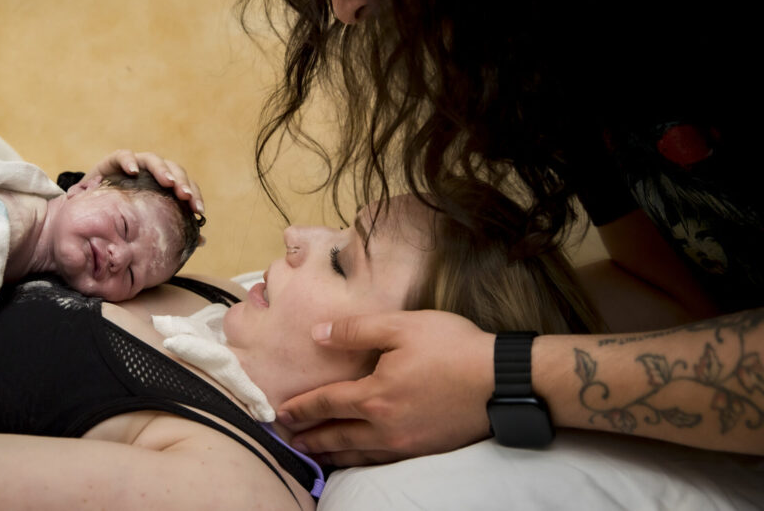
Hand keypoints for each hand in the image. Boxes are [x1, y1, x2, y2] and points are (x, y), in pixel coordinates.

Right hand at [86, 149, 204, 216]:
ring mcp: (134, 164)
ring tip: (168, 182)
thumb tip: (202, 241)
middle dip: (181, 181)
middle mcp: (151, 172)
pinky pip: (122, 156)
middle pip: (172, 170)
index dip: (193, 196)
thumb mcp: (144, 222)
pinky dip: (129, 161)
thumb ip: (170, 227)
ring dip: (162, 170)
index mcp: (163, 186)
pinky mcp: (113, 161)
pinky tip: (133, 171)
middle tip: (185, 195)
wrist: (90, 208)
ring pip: (152, 160)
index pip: (184, 185)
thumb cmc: (122, 216)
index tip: (199, 211)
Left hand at [278, 310, 495, 465]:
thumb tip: (319, 334)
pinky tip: (359, 457)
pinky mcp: (426, 449)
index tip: (282, 413)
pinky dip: (361, 461)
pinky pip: (382, 461)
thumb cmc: (453, 347)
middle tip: (289, 440)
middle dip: (310, 438)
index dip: (302, 408)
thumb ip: (355, 331)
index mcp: (376, 395)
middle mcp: (386, 426)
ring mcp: (407, 443)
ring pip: (359, 454)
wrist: (504, 381)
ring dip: (333, 453)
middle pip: (338, 436)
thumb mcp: (402, 326)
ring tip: (316, 453)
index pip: (327, 403)